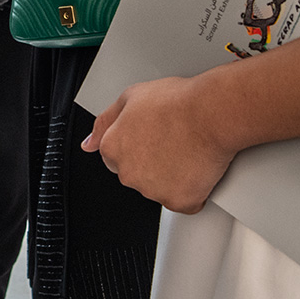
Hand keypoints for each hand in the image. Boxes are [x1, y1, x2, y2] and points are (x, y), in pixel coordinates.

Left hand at [83, 76, 234, 213]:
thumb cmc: (177, 102)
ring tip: (187, 151)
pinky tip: (198, 169)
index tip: (152, 137)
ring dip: (171, 177)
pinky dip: (193, 191)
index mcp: (113, 149)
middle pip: (136, 175)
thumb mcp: (131, 97)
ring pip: (159, 189)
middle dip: (152, 163)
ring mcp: (153, 190)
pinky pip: (184, 202)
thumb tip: (88, 144)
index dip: (137, 145)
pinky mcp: (179, 201)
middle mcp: (128, 174)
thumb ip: (105, 122)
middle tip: (173, 142)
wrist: (211, 114)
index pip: (115, 157)